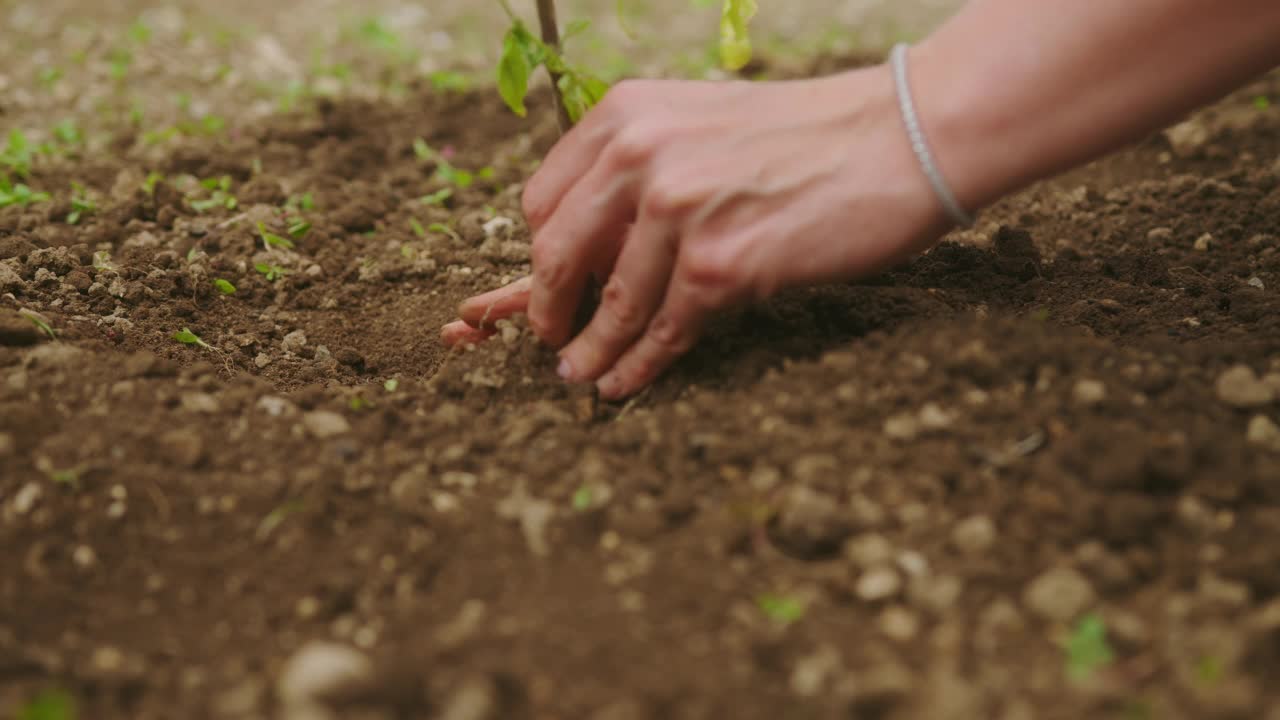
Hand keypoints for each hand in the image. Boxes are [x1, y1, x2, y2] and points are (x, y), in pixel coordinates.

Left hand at [442, 64, 950, 398]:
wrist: (900, 138)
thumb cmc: (809, 135)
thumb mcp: (701, 124)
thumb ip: (643, 169)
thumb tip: (594, 243)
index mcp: (625, 115)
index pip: (544, 200)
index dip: (541, 254)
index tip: (550, 285)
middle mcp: (639, 155)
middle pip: (557, 255)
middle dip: (549, 308)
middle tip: (552, 337)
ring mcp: (676, 211)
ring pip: (611, 305)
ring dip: (589, 352)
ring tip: (581, 375)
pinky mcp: (719, 265)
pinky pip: (661, 333)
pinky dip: (636, 367)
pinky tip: (621, 385)